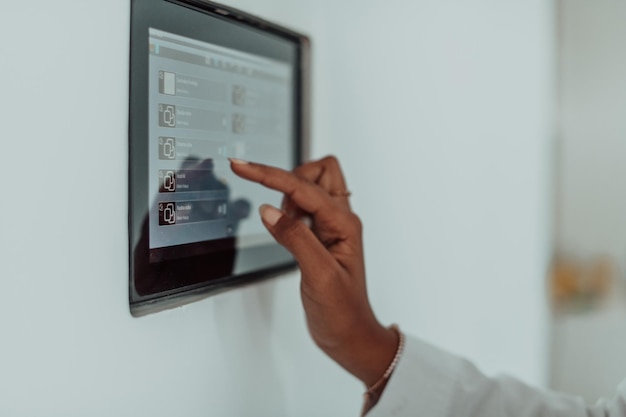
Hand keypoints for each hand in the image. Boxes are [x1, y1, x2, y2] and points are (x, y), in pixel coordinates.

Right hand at [230, 156, 397, 386]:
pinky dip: (288, 214)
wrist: (349, 335)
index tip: (243, 167)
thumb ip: (295, 238)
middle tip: (279, 210)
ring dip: (289, 199)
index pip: (303, 187)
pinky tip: (284, 233)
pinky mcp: (318, 238)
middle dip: (291, 180)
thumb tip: (269, 210)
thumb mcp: (319, 274)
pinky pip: (302, 210)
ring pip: (309, 188)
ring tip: (286, 231)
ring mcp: (329, 228)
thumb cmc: (343, 311)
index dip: (270, 175)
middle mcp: (339, 220)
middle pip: (317, 172)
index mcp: (344, 224)